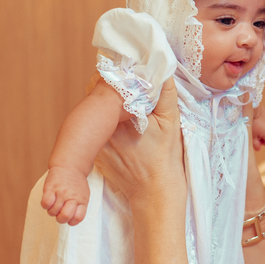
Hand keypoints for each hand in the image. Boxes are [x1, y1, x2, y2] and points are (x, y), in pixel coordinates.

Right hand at [42, 165, 91, 225]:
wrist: (70, 166)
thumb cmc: (76, 184)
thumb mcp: (83, 195)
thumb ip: (79, 208)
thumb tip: (71, 221)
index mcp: (82, 200)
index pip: (78, 218)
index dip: (72, 221)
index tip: (69, 216)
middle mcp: (72, 197)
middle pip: (64, 216)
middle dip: (60, 218)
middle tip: (60, 212)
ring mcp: (61, 192)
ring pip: (52, 212)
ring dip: (52, 211)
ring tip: (55, 203)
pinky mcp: (50, 187)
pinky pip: (45, 203)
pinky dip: (45, 205)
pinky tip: (49, 200)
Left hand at [96, 78, 184, 205]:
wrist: (155, 192)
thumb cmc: (165, 158)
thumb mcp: (171, 122)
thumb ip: (166, 93)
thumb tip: (162, 71)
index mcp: (116, 117)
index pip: (102, 85)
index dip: (114, 77)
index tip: (128, 76)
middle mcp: (100, 129)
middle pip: (95, 99)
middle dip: (109, 92)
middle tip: (128, 90)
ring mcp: (95, 143)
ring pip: (93, 116)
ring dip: (106, 110)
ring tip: (126, 109)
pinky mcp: (96, 155)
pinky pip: (95, 133)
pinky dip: (104, 127)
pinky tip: (122, 129)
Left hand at [251, 104, 264, 150]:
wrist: (249, 107)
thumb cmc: (249, 123)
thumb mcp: (251, 135)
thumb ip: (255, 143)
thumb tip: (258, 149)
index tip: (258, 140)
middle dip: (261, 134)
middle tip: (252, 133)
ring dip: (260, 127)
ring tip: (251, 125)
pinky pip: (263, 118)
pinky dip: (259, 120)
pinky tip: (252, 118)